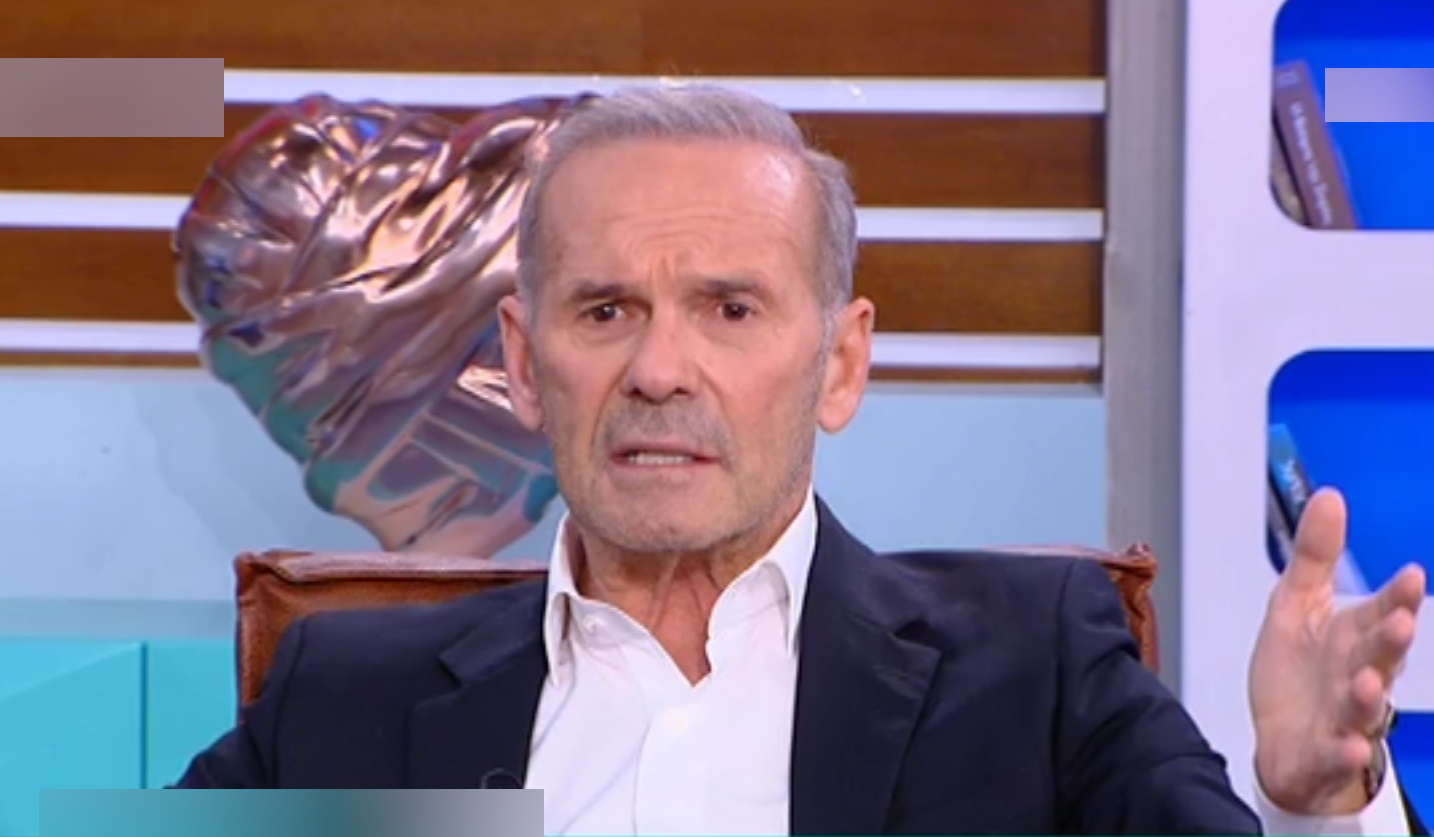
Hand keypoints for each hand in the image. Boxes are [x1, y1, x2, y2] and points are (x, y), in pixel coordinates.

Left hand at [1249, 487, 1424, 813]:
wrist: (1284, 740)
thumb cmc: (1298, 671)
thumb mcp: (1297, 603)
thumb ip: (1315, 555)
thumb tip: (1330, 496)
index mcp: (1354, 636)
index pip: (1382, 611)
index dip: (1397, 596)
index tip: (1411, 575)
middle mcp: (1358, 674)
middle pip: (1380, 657)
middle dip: (1391, 641)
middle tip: (1398, 623)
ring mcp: (1345, 715)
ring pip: (1364, 706)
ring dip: (1369, 696)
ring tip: (1368, 683)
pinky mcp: (1325, 752)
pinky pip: (1338, 753)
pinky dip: (1345, 751)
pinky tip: (1352, 747)